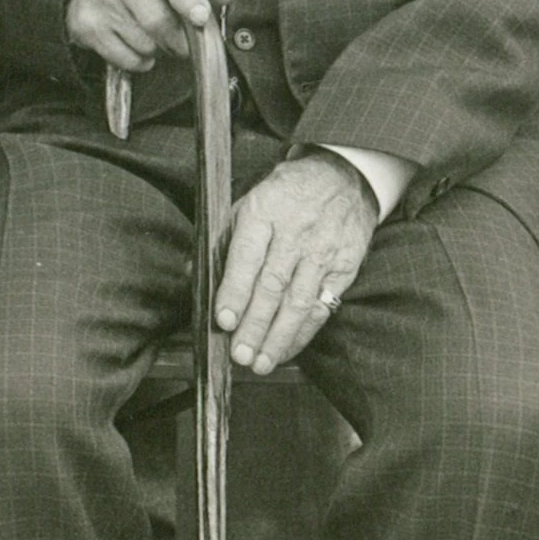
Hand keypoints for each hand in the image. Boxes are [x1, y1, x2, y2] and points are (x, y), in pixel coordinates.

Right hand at [65, 0, 226, 77]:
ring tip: (152, 35)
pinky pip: (126, 58)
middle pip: (158, 20)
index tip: (200, 17)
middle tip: (183, 43)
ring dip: (158, 49)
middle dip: (179, 40)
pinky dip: (139, 60)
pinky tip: (135, 43)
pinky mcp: (84, 23)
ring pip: (144, 43)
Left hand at [212, 151, 381, 373]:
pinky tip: (287, 350)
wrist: (343, 177)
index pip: (247, 257)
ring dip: (279, 337)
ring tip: (261, 362)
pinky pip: (323, 306)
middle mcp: (295, 234)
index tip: (223, 320)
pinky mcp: (344, 268)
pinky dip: (304, 333)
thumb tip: (194, 276)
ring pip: (299, 302)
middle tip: (239, 354)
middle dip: (255, 325)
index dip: (235, 291)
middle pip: (273, 286)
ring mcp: (322, 253)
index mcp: (264, 214)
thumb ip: (221, 241)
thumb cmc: (285, 195)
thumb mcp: (246, 204)